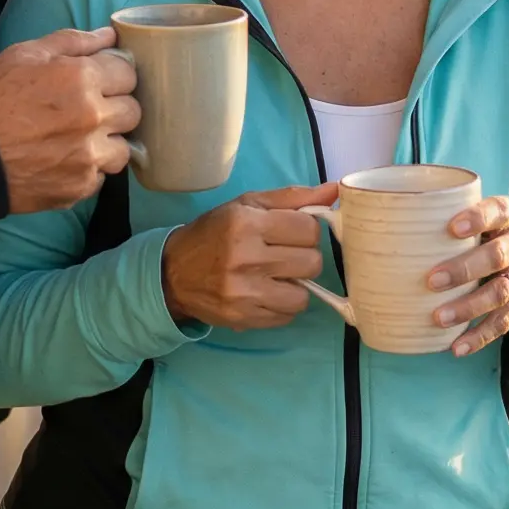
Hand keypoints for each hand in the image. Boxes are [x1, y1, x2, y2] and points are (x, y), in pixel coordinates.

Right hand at [0, 27, 138, 213]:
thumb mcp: (27, 53)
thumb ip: (74, 41)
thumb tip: (111, 35)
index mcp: (84, 79)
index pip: (129, 73)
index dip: (114, 75)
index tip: (99, 81)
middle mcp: (94, 118)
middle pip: (133, 111)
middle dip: (115, 108)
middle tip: (88, 110)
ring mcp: (90, 157)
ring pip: (123, 148)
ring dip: (107, 143)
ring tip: (79, 140)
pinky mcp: (80, 188)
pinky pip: (101, 176)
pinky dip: (88, 169)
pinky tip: (64, 160)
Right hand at [162, 185, 337, 329]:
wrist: (173, 273)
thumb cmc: (214, 233)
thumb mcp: (247, 205)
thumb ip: (293, 198)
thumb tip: (334, 190)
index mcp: (247, 223)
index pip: (309, 229)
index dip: (307, 231)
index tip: (293, 233)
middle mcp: (245, 258)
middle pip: (312, 262)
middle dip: (304, 257)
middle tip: (285, 255)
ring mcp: (244, 293)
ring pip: (303, 295)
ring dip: (296, 285)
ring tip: (277, 276)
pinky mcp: (243, 318)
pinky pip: (287, 316)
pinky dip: (283, 305)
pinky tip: (266, 292)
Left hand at [428, 197, 508, 356]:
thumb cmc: (502, 232)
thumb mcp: (493, 217)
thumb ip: (459, 219)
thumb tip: (402, 225)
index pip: (498, 211)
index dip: (478, 219)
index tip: (452, 228)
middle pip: (498, 256)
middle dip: (464, 269)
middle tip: (432, 281)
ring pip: (502, 292)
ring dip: (469, 307)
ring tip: (439, 318)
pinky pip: (505, 321)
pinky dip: (481, 336)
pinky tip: (457, 347)